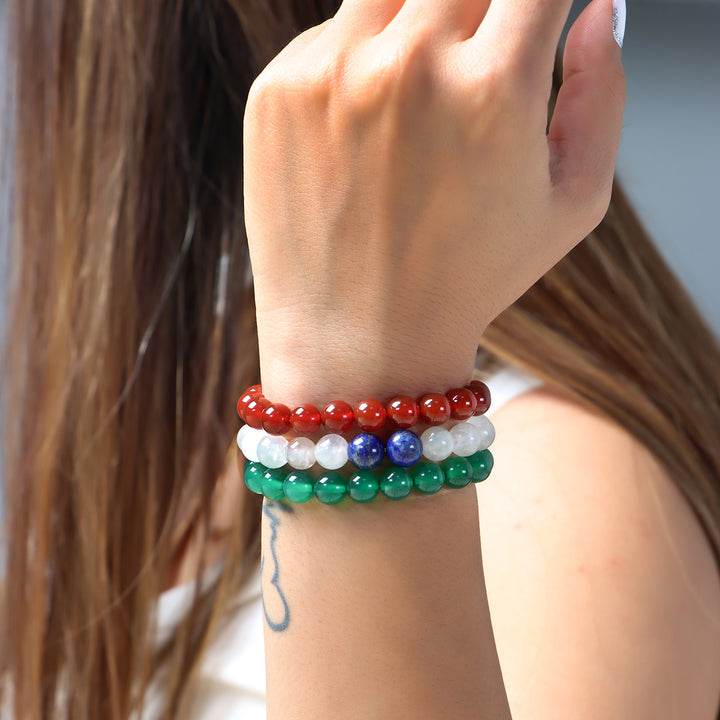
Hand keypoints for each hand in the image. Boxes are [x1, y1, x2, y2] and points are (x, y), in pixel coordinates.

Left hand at [243, 0, 625, 403]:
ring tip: (419, 100)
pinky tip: (364, 131)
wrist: (358, 342)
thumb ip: (603, 94)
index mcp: (493, 90)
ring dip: (417, 23)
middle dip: (478, 14)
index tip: (527, 27)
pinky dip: (358, 61)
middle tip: (472, 72)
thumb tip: (599, 10)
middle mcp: (407, 68)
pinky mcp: (276, 93)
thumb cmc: (469, 282)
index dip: (536, 2)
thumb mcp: (572, 206)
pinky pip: (331, 34)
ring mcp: (330, 75)